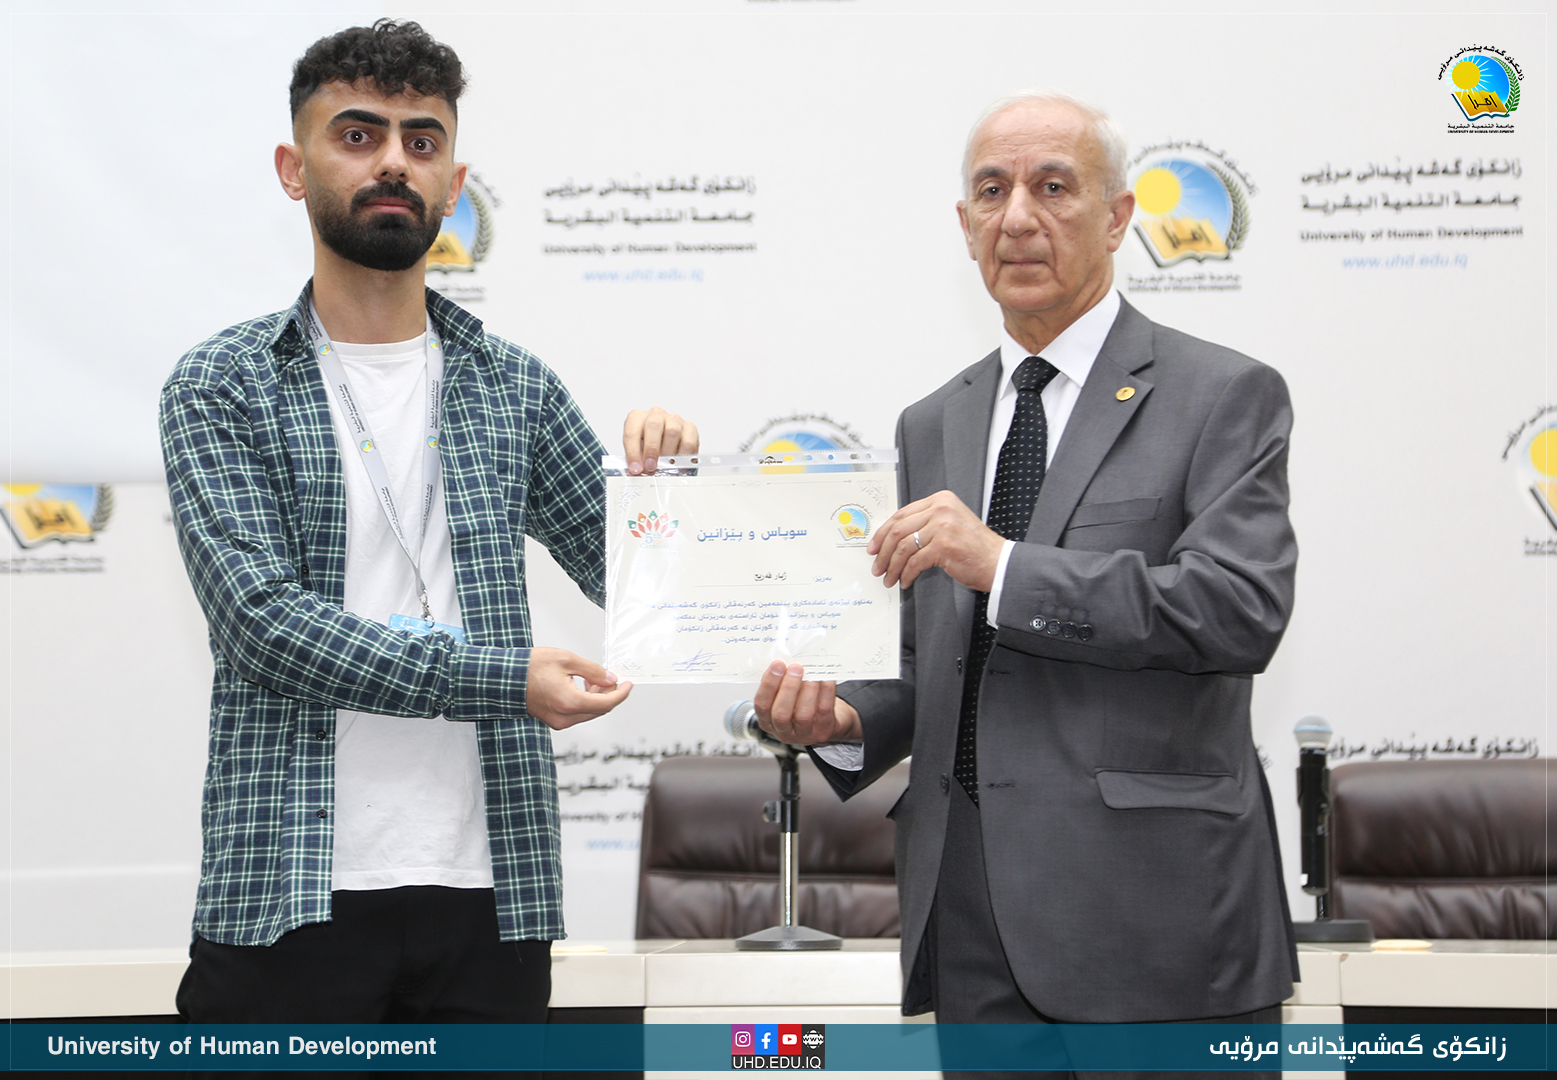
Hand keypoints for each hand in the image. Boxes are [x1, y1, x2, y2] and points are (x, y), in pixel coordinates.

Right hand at [526, 646, 631, 728]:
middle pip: (599, 710)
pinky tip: (582, 685)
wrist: (503, 678)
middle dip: (609, 694)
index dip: (621, 694)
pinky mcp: (552, 720)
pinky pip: (577, 713)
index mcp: (570, 703)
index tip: (628, 684)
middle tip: (610, 676)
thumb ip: (592, 670)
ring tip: (593, 677)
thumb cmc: (529, 667)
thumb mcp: (566, 659)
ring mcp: (558, 721)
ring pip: (588, 712)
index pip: (606, 704)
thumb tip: (610, 678)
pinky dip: (585, 701)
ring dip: (597, 697)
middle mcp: (564, 717)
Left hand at [623, 407, 698, 474]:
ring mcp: (674, 419)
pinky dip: (683, 455)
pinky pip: (688, 441)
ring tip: (664, 465)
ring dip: (667, 452)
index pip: (632, 431)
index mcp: (637, 418)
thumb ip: (636, 460)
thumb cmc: (648, 445)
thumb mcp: (637, 452)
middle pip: (654, 426)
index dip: (633, 452)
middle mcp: (655, 415)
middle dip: (652, 449)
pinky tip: (678, 463)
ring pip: (672, 431)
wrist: (664, 443)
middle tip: (651, 467)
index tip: (636, 468)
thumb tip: (637, 471)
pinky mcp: (689, 428)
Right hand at [753, 661, 861, 745]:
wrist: (827, 721)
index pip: (762, 705)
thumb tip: (784, 661)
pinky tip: (825, 679)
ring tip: (811, 675)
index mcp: (768, 721)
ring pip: (803, 715)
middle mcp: (784, 731)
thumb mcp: (785, 697)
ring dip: (806, 691)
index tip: (777, 665)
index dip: (768, 685)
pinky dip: (825, 692)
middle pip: (780, 714)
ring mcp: (804, 734)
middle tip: (795, 668)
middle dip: (788, 688)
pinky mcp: (824, 730)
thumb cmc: (802, 705)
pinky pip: (824, 710)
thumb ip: (781, 683)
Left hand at [868, 489, 1004, 590]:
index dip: (883, 533)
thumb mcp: (950, 524)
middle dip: (883, 552)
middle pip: (898, 530)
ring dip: (893, 566)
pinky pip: (914, 562)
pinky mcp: (943, 546)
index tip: (874, 546)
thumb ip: (925, 523)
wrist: (997, 561)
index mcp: (940, 500)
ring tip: (889, 578)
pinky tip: (905, 580)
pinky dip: (906, 574)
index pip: (902, 514)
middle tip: (878, 566)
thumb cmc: (974, 547)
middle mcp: (941, 509)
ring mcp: (943, 526)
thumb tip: (892, 538)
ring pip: (903, 548)